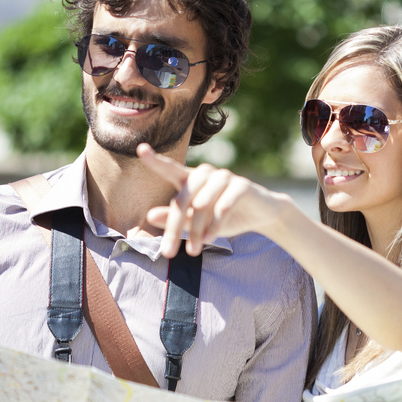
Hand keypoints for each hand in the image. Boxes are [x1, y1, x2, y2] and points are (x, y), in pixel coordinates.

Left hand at [137, 143, 285, 257]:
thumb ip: (175, 219)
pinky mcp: (242, 185)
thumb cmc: (223, 217)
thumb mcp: (197, 223)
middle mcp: (206, 174)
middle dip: (173, 227)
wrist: (261, 215)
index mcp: (191, 179)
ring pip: (201, 205)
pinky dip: (214, 226)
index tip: (140, 149)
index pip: (170, 168)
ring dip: (195, 231)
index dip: (155, 160)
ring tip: (194, 250)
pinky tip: (209, 240)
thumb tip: (150, 216)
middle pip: (182, 199)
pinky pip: (223, 207)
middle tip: (168, 252)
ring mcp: (224, 177)